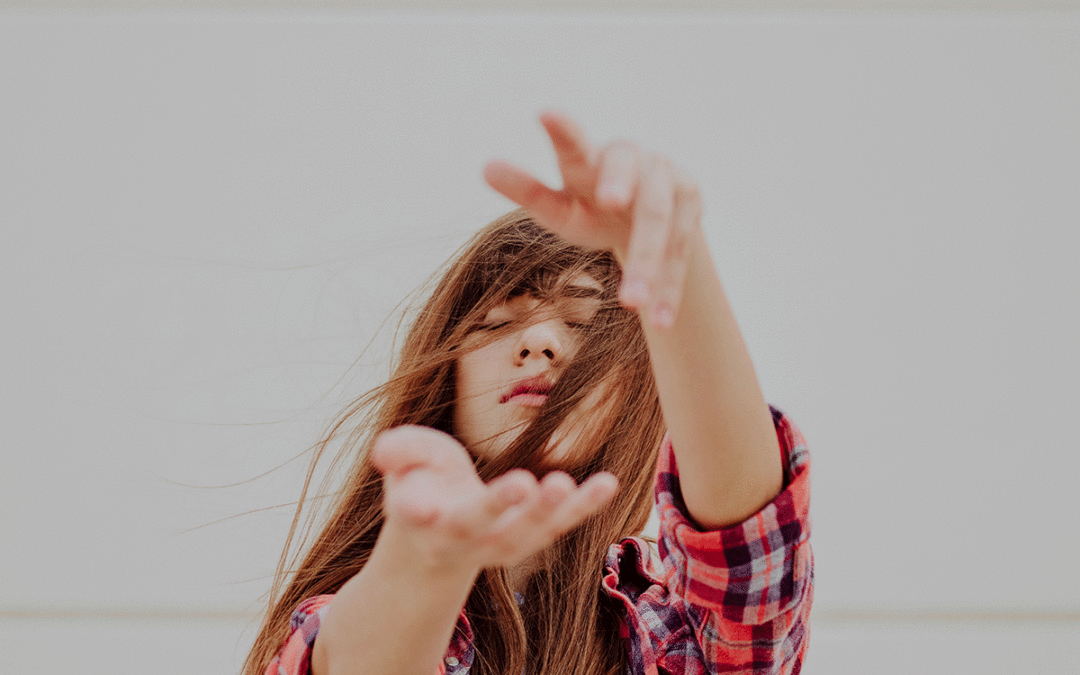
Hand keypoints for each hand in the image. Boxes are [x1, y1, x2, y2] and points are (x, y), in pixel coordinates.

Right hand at [371, 425, 618, 572]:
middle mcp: (461, 538)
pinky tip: (608, 483)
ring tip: (565, 484)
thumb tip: (383, 451)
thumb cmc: (424, 487)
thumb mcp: (404, 464)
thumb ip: (398, 452)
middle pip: (481, 527)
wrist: (441, 543)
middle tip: (524, 483)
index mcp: (422, 518)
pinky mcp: (534, 536)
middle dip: (500, 507)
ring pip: (526, 534)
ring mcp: (501, 543)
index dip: (417, 508)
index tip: (421, 504)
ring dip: (549, 512)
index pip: (416, 514)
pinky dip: (585, 507)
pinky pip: (562, 524)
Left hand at [484, 112, 702, 328]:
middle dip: (624, 193)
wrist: (648, 216)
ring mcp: (670, 180)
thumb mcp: (560, 208)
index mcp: (593, 160)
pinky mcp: (692, 204)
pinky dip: (670, 288)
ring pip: (661, 225)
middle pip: (629, 183)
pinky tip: (659, 320)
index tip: (544, 113)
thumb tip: (484, 166)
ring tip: (630, 304)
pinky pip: (681, 253)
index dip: (563, 132)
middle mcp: (637, 161)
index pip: (575, 146)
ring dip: (648, 267)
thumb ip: (527, 190)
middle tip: (609, 201)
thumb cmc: (591, 208)